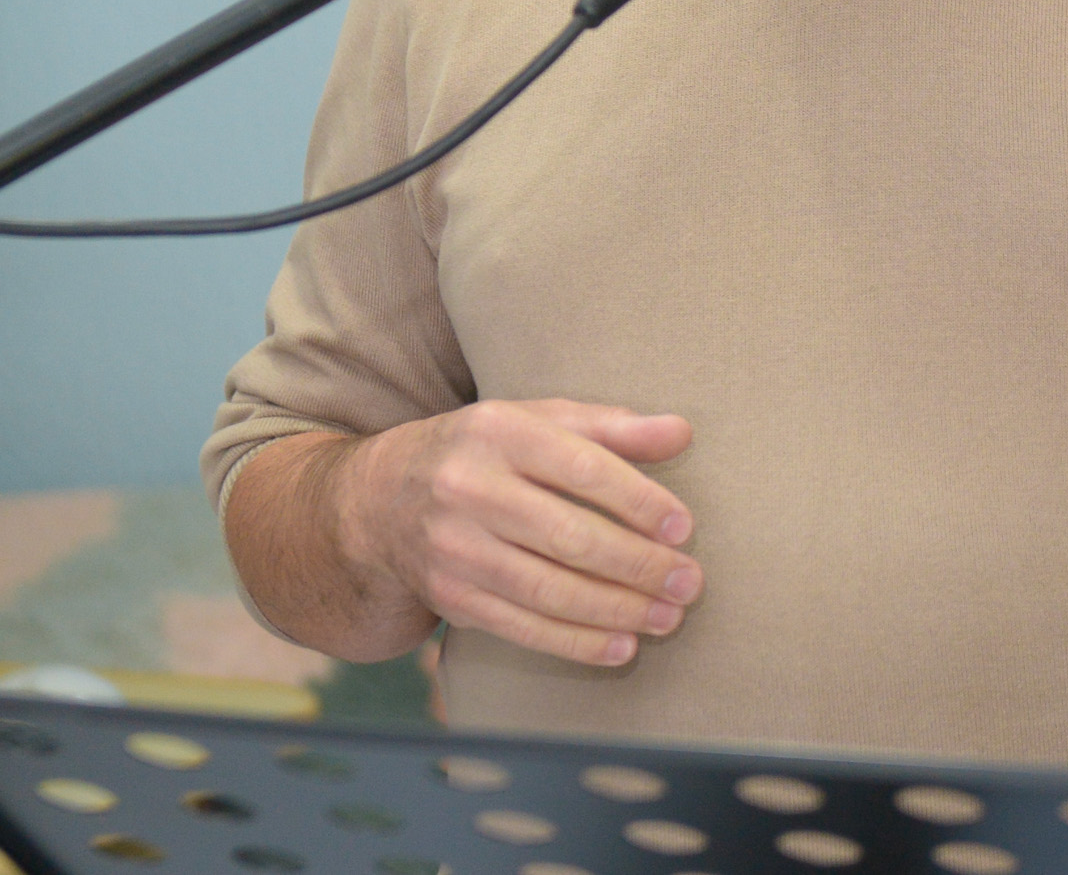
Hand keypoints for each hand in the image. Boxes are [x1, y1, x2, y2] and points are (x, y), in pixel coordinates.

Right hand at [341, 398, 700, 667]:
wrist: (378, 499)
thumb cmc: (483, 452)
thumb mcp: (536, 420)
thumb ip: (610, 426)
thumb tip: (682, 432)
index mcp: (499, 431)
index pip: (582, 468)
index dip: (639, 501)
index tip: (684, 528)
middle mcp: (469, 488)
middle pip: (569, 536)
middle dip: (638, 566)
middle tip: (690, 583)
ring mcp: (455, 548)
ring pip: (549, 590)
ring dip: (617, 610)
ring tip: (668, 617)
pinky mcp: (450, 597)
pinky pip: (523, 627)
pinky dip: (577, 643)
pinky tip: (622, 647)